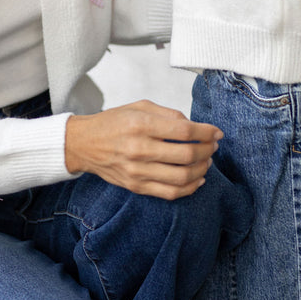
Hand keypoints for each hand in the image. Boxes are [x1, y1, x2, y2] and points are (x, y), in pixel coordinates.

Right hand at [65, 100, 222, 200]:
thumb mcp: (139, 106)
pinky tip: (198, 178)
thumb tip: (195, 126)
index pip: (183, 131)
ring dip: (201, 169)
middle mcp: (139, 149)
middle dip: (207, 151)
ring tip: (206, 161)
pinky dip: (190, 188)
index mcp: (140, 125)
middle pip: (186, 155)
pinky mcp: (136, 186)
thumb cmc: (113, 122)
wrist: (83, 144)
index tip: (217, 133)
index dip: (206, 132)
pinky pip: (170, 193)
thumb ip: (168, 114)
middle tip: (213, 146)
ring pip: (181, 177)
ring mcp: (137, 171)